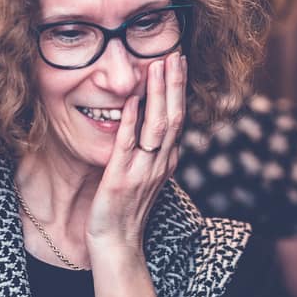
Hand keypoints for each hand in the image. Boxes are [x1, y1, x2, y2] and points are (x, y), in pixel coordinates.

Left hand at [86, 52, 186, 254]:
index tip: (178, 61)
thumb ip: (149, 148)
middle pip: (173, 117)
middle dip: (174, 84)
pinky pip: (127, 145)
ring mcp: (142, 171)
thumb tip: (148, 117)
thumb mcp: (145, 174)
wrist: (117, 243)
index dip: (179, 89)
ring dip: (158, 95)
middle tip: (174, 53)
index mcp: (166, 160)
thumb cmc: (126, 208)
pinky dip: (131, 121)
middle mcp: (160, 163)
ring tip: (157, 67)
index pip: (178, 117)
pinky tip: (132, 101)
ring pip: (157, 127)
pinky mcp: (121, 179)